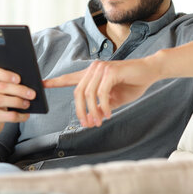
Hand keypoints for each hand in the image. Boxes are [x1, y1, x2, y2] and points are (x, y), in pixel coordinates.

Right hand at [0, 67, 35, 135]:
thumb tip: (29, 78)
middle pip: (1, 87)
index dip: (6, 75)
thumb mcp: (0, 88)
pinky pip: (5, 116)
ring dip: (18, 101)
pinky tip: (26, 115)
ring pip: (1, 100)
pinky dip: (18, 116)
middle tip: (32, 93)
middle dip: (19, 90)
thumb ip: (8, 81)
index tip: (19, 79)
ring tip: (28, 103)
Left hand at [43, 58, 160, 127]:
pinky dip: (104, 106)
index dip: (55, 81)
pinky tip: (109, 114)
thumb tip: (93, 117)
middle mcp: (94, 69)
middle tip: (87, 124)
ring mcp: (102, 69)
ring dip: (92, 111)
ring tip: (99, 122)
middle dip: (80, 111)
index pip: (70, 78)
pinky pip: (101, 93)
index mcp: (92, 74)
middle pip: (78, 92)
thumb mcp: (115, 99)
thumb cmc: (133, 83)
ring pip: (88, 94)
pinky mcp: (111, 71)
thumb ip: (102, 106)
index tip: (42, 84)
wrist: (150, 72)